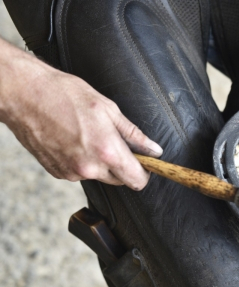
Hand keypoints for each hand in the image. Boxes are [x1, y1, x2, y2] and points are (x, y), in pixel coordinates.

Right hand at [0, 41, 161, 189]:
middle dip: (122, 166)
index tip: (145, 163)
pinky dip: (82, 161)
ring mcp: (71, 172)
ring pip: (99, 176)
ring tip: (88, 136)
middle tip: (114, 142)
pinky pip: (80, 173)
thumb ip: (134, 134)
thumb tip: (154, 150)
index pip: (137, 180)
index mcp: (107, 152)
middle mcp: (90, 168)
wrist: (24, 95)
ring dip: (101, 163)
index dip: (144, 173)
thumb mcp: (108, 109)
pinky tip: (73, 141)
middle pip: (120, 180)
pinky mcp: (57, 173)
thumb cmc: (64, 95)